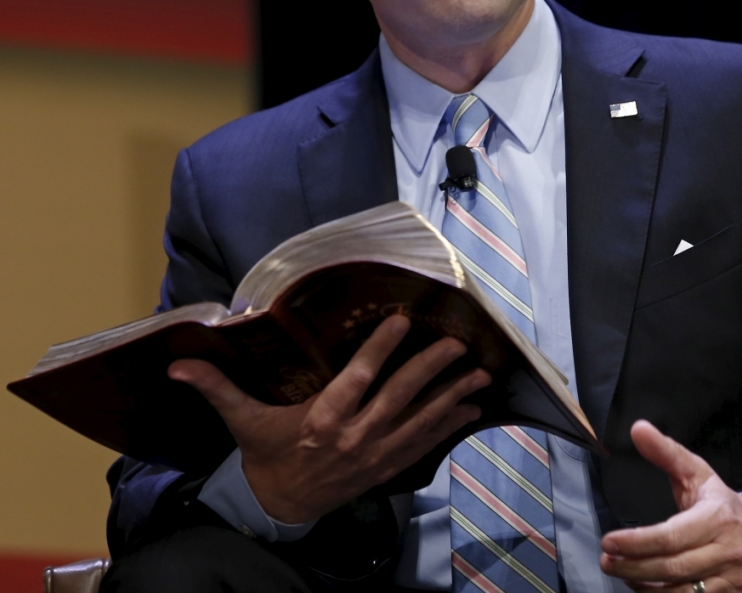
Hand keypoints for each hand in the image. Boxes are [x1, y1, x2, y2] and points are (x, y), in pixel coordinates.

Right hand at [168, 314, 489, 523]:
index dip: (380, 350)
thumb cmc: (267, 453)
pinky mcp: (387, 466)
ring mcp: (376, 454)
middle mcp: (355, 435)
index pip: (356, 379)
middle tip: (456, 342)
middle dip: (430, 368)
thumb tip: (178, 365)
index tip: (402, 321)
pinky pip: (424, 444)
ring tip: (478, 372)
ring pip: (420, 420)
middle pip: (399, 397)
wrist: (281, 505)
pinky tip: (470, 406)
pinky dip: (448, 424)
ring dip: (450, 395)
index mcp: (322, 418)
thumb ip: (217, 387)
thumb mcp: (243, 420)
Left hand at [600, 420, 741, 591]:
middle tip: (607, 561)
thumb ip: (666, 452)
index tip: (610, 541)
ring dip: (646, 587)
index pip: (671, 536)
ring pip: (683, 592)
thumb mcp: (697, 472)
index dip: (637, 542)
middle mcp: (725, 552)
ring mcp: (730, 581)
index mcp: (716, 518)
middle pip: (673, 568)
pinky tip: (645, 588)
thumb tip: (638, 429)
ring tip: (620, 573)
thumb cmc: (723, 504)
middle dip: (634, 566)